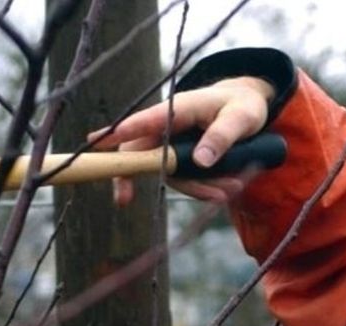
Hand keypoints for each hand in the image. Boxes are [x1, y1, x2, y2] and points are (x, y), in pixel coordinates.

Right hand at [88, 76, 275, 204]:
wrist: (248, 110)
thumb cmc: (243, 105)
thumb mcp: (242, 117)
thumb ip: (222, 136)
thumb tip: (200, 161)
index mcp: (177, 109)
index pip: (145, 121)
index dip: (121, 132)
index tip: (96, 141)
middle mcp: (167, 127)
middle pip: (136, 151)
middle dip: (129, 175)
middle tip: (122, 199)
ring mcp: (170, 145)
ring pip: (166, 172)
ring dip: (194, 188)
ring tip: (226, 193)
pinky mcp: (179, 160)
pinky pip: (183, 179)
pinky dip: (202, 189)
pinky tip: (224, 192)